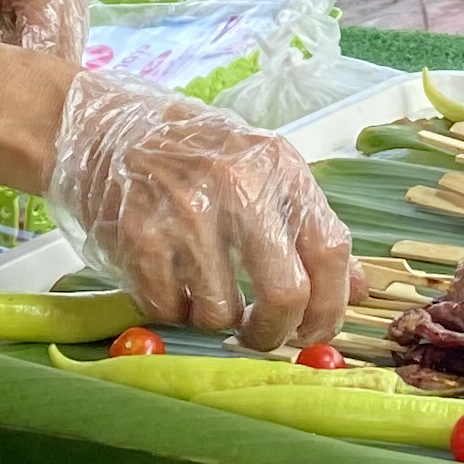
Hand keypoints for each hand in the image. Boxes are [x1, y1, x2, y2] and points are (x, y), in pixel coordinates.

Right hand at [47, 68, 352, 349]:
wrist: (106, 128)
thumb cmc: (193, 155)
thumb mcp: (263, 170)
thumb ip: (310, 227)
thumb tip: (357, 289)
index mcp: (280, 168)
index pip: (330, 251)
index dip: (330, 307)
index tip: (315, 331)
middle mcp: (239, 187)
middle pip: (285, 293)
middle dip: (275, 332)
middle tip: (261, 336)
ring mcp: (187, 212)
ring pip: (221, 312)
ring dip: (214, 319)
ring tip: (203, 292)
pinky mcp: (140, 237)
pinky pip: (169, 309)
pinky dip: (172, 310)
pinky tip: (168, 281)